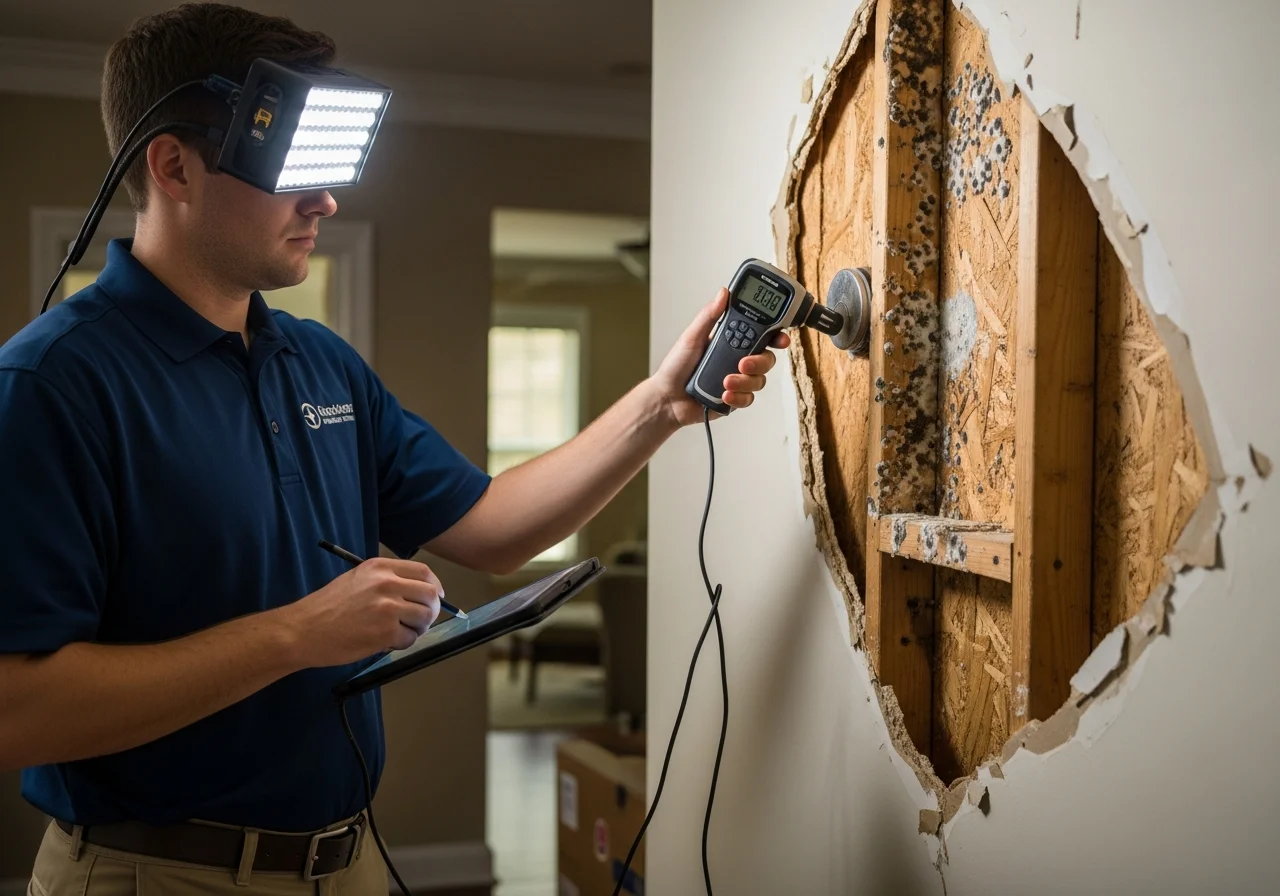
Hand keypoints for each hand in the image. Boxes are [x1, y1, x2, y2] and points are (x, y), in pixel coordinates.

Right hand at [283, 558, 442, 666]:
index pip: (424, 572)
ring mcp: (387, 608)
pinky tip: (384, 642)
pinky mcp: (385, 633)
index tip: (437, 597)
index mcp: (380, 568)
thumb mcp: (357, 579)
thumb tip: (417, 592)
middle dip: (431, 610)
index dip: (435, 586)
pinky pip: (410, 639)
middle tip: (420, 620)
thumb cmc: (326, 607)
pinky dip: (402, 644)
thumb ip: (386, 580)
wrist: (303, 630)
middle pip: (430, 595)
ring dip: (417, 629)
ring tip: (398, 632)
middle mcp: (386, 584)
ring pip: (424, 618)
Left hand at [649, 287, 790, 426]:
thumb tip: (723, 293)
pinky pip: (748, 398)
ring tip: (725, 381)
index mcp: (731, 341)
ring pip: (760, 379)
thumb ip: (709, 316)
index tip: (780, 337)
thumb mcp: (691, 336)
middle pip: (767, 358)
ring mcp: (738, 379)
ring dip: (745, 381)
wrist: (667, 398)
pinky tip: (724, 394)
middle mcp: (738, 359)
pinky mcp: (735, 398)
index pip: (761, 334)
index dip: (775, 335)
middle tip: (743, 363)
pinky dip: (738, 397)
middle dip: (760, 361)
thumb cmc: (676, 366)